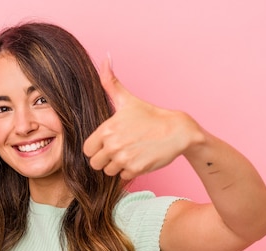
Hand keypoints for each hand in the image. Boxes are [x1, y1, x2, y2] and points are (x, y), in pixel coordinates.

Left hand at [83, 58, 202, 179]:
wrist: (178, 130)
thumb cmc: (150, 116)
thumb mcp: (127, 99)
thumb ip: (110, 82)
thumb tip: (105, 58)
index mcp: (107, 129)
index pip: (87, 150)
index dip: (96, 149)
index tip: (107, 144)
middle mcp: (113, 144)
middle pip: (96, 163)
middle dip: (105, 159)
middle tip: (119, 150)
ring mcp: (124, 158)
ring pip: (109, 171)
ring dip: (117, 166)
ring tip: (130, 153)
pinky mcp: (136, 169)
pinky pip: (122, 177)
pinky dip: (129, 171)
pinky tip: (139, 159)